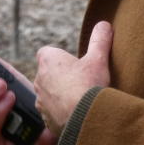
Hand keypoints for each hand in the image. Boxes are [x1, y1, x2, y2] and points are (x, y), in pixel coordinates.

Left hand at [34, 21, 112, 138]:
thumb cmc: (88, 86)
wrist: (84, 120)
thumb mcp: (98, 60)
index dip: (58, 58)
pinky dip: (62, 113)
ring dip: (60, 96)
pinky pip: (52, 113)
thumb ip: (100, 41)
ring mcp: (41, 100)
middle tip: (80, 83)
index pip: (46, 53)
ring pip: (49, 95)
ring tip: (79, 101)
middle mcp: (39, 79)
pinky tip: (77, 115)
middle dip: (60, 78)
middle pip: (48, 74)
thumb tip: (104, 24)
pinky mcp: (45, 119)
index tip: (72, 64)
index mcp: (48, 61)